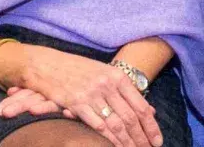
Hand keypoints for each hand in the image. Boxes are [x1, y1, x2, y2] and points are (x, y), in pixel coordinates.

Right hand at [2, 44, 160, 146]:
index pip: (140, 106)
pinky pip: (96, 125)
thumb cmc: (77, 69)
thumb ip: (126, 91)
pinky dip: (106, 139)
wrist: (46, 63)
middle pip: (130, 118)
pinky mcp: (75, 102)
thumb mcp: (105, 74)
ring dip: (126, 142)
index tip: (157, 141)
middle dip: (140, 138)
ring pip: (115, 124)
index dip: (151, 126)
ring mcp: (91, 93)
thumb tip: (149, 109)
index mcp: (117, 76)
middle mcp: (107, 84)